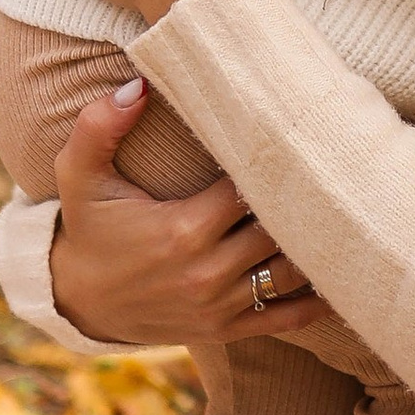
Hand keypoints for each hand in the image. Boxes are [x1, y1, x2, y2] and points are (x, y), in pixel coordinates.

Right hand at [45, 77, 309, 345]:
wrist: (76, 300)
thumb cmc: (87, 228)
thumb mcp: (79, 175)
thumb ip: (99, 126)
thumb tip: (140, 85)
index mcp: (183, 228)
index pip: (252, 188)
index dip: (275, 163)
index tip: (291, 140)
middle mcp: (207, 271)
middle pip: (280, 229)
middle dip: (301, 202)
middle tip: (326, 170)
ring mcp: (219, 305)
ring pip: (292, 273)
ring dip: (314, 246)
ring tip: (335, 212)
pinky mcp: (225, 329)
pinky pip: (286, 318)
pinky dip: (316, 299)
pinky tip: (338, 273)